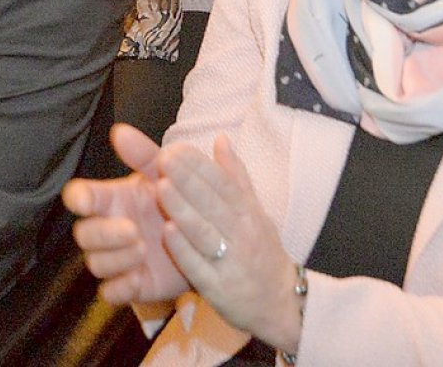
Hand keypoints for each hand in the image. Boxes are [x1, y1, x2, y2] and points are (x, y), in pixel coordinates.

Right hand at [64, 123, 190, 304]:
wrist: (208, 238)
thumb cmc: (180, 199)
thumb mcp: (166, 173)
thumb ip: (144, 154)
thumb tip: (120, 131)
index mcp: (111, 200)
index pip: (80, 197)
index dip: (78, 198)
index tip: (85, 199)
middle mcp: (108, 230)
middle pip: (84, 234)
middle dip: (104, 233)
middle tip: (133, 230)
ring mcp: (118, 259)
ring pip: (96, 264)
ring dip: (116, 258)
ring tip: (143, 249)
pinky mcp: (130, 285)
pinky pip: (110, 293)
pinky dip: (120, 287)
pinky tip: (138, 277)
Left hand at [156, 136, 301, 352]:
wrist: (282, 303)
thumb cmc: (262, 252)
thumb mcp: (255, 212)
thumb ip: (235, 177)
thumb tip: (221, 138)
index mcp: (249, 213)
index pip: (224, 183)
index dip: (200, 165)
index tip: (177, 147)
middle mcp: (243, 234)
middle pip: (214, 203)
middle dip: (188, 180)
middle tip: (163, 159)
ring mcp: (232, 261)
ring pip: (206, 232)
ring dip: (183, 210)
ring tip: (161, 188)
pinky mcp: (220, 288)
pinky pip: (200, 267)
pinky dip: (184, 250)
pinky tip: (167, 233)